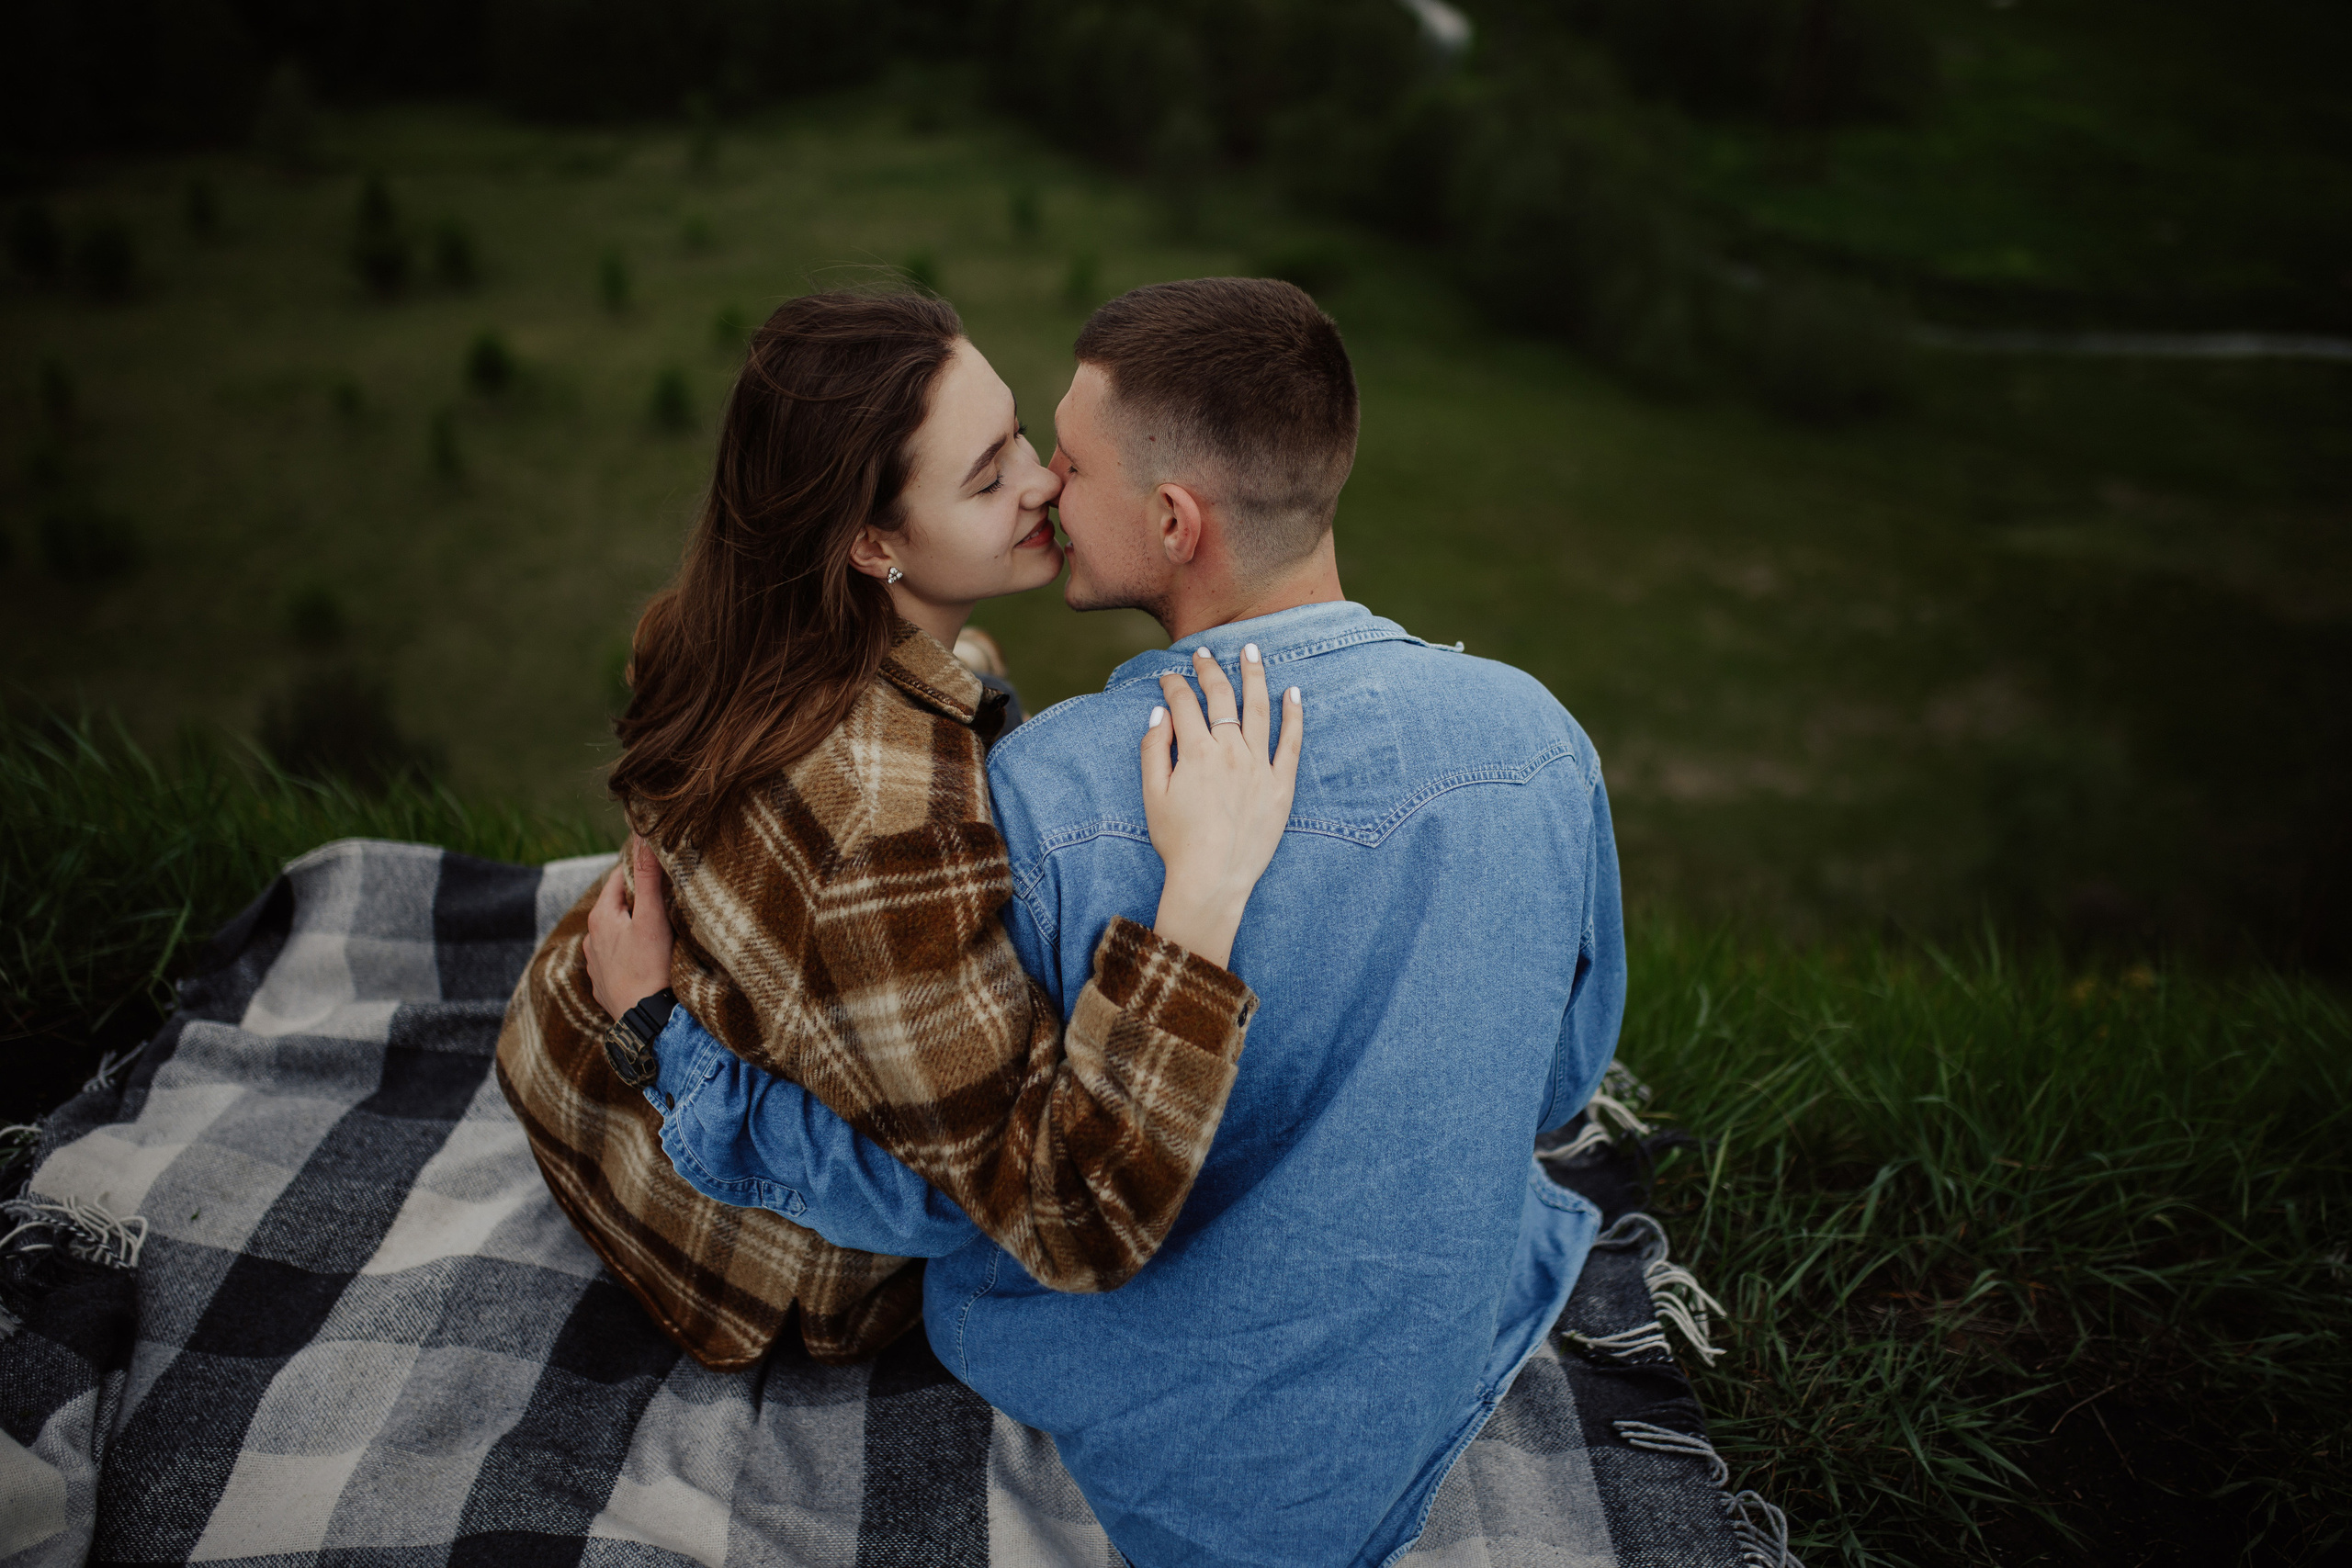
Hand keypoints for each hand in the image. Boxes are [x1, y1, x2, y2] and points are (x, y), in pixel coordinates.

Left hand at [585, 835, 675, 1019]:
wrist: (647, 1022)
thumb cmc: (650, 967)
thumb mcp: (652, 917)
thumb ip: (648, 876)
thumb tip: (642, 835)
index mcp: (601, 918)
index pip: (618, 879)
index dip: (639, 870)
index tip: (659, 867)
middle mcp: (591, 940)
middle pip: (616, 908)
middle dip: (638, 901)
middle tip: (664, 898)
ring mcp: (596, 965)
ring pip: (615, 936)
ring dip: (632, 930)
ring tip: (658, 931)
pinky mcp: (605, 986)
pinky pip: (617, 961)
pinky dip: (630, 955)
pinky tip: (647, 961)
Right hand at [1142, 643, 1303, 968]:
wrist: (1213, 879)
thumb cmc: (1178, 841)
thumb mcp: (1153, 794)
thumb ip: (1154, 749)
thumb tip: (1160, 712)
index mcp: (1197, 752)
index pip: (1184, 703)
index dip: (1174, 685)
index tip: (1169, 676)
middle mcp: (1231, 752)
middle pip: (1222, 697)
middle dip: (1210, 670)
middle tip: (1204, 653)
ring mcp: (1260, 767)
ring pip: (1259, 709)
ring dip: (1254, 675)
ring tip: (1252, 650)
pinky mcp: (1282, 786)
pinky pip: (1291, 743)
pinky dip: (1294, 715)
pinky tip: (1293, 692)